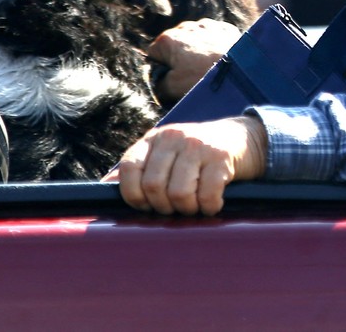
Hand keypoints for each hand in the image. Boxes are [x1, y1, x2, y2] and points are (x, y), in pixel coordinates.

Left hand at [104, 115, 267, 215]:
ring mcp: (198, 146)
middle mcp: (173, 137)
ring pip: (179, 193)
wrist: (242, 138)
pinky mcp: (221, 157)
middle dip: (163, 207)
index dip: (134, 196)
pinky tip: (213, 204)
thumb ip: (138, 171)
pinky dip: (209, 207)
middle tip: (176, 208)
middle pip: (154, 186)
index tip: (147, 206)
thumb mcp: (164, 156)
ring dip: (187, 209)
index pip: (129, 169)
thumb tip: (103, 189)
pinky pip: (208, 194)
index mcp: (154, 138)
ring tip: (194, 206)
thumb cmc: (196, 155)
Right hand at [147, 18, 241, 102]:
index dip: (159, 68)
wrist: (242, 71)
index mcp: (168, 39)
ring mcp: (207, 25)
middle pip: (174, 44)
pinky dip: (214, 46)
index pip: (153, 54)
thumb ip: (158, 83)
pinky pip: (214, 37)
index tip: (170, 78)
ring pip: (195, 39)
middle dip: (178, 58)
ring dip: (197, 51)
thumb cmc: (203, 78)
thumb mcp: (172, 88)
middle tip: (189, 75)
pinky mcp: (225, 28)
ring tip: (206, 68)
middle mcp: (186, 27)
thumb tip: (157, 81)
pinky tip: (219, 60)